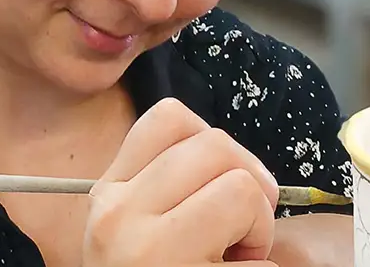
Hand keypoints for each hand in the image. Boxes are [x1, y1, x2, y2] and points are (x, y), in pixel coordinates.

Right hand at [82, 98, 279, 266]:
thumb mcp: (137, 227)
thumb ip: (167, 185)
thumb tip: (229, 158)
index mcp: (109, 194)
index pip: (169, 117)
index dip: (212, 141)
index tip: (219, 178)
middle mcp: (119, 215)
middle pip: (216, 143)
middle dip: (248, 181)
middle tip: (239, 227)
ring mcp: (152, 251)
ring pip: (242, 187)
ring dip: (258, 225)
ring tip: (236, 258)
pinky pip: (260, 250)